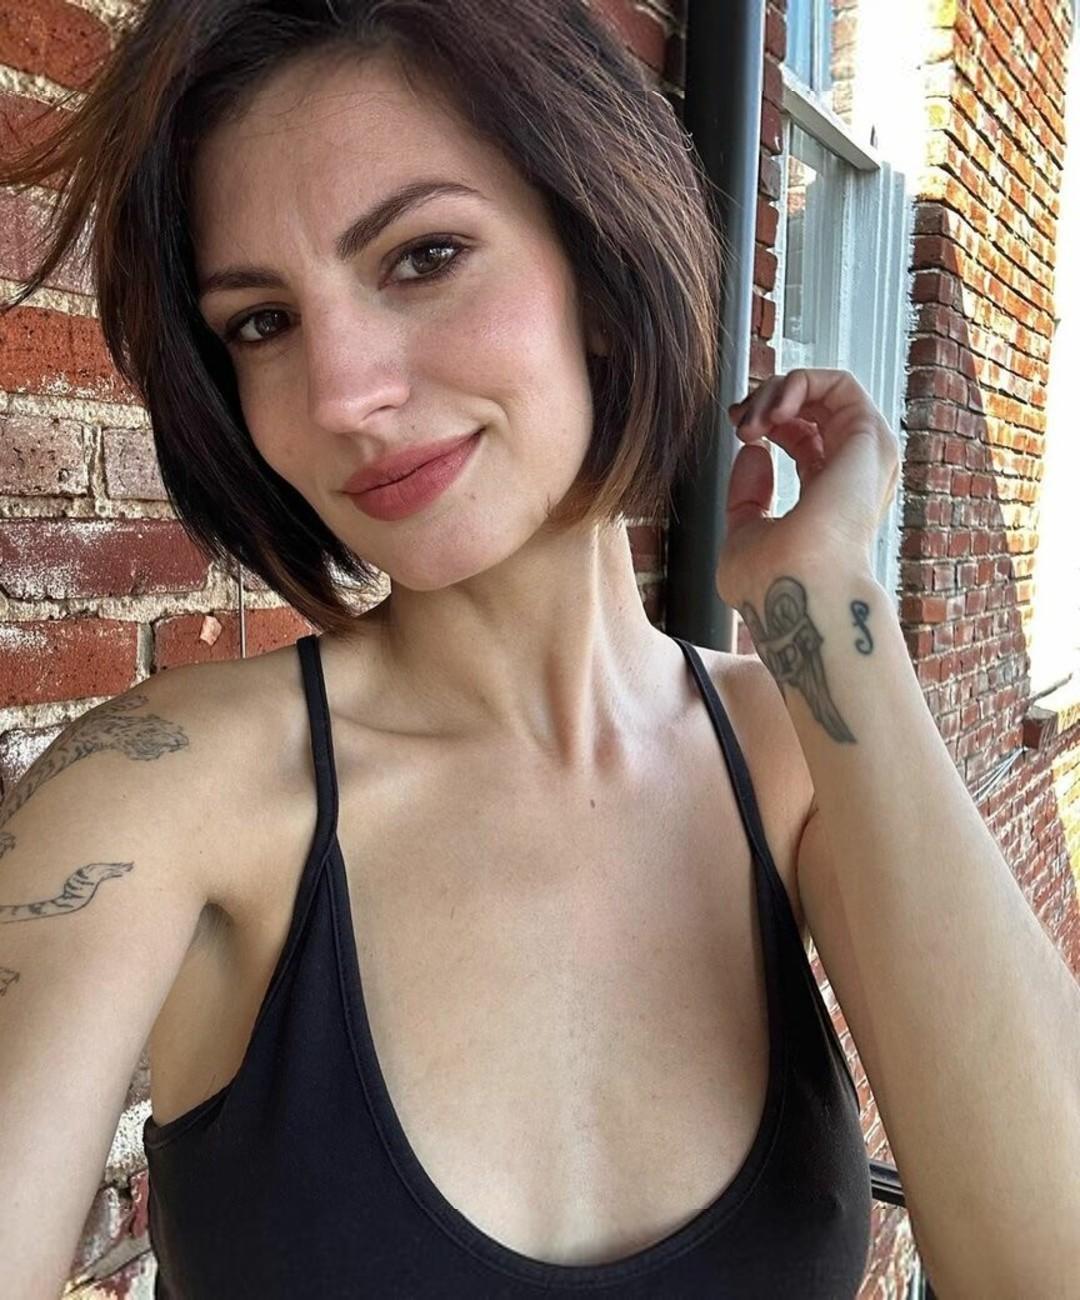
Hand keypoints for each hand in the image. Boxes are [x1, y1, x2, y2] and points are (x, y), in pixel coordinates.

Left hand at [718, 367, 899, 608]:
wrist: (795, 590)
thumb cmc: (772, 581)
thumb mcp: (743, 534)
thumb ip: (748, 496)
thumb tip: (755, 451)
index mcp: (825, 497)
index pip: (800, 438)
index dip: (764, 421)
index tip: (735, 429)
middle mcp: (850, 474)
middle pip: (811, 409)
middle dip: (765, 401)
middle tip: (739, 421)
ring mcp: (863, 456)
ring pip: (824, 391)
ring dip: (778, 392)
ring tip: (752, 420)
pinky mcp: (870, 437)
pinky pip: (840, 382)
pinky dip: (799, 383)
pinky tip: (774, 411)